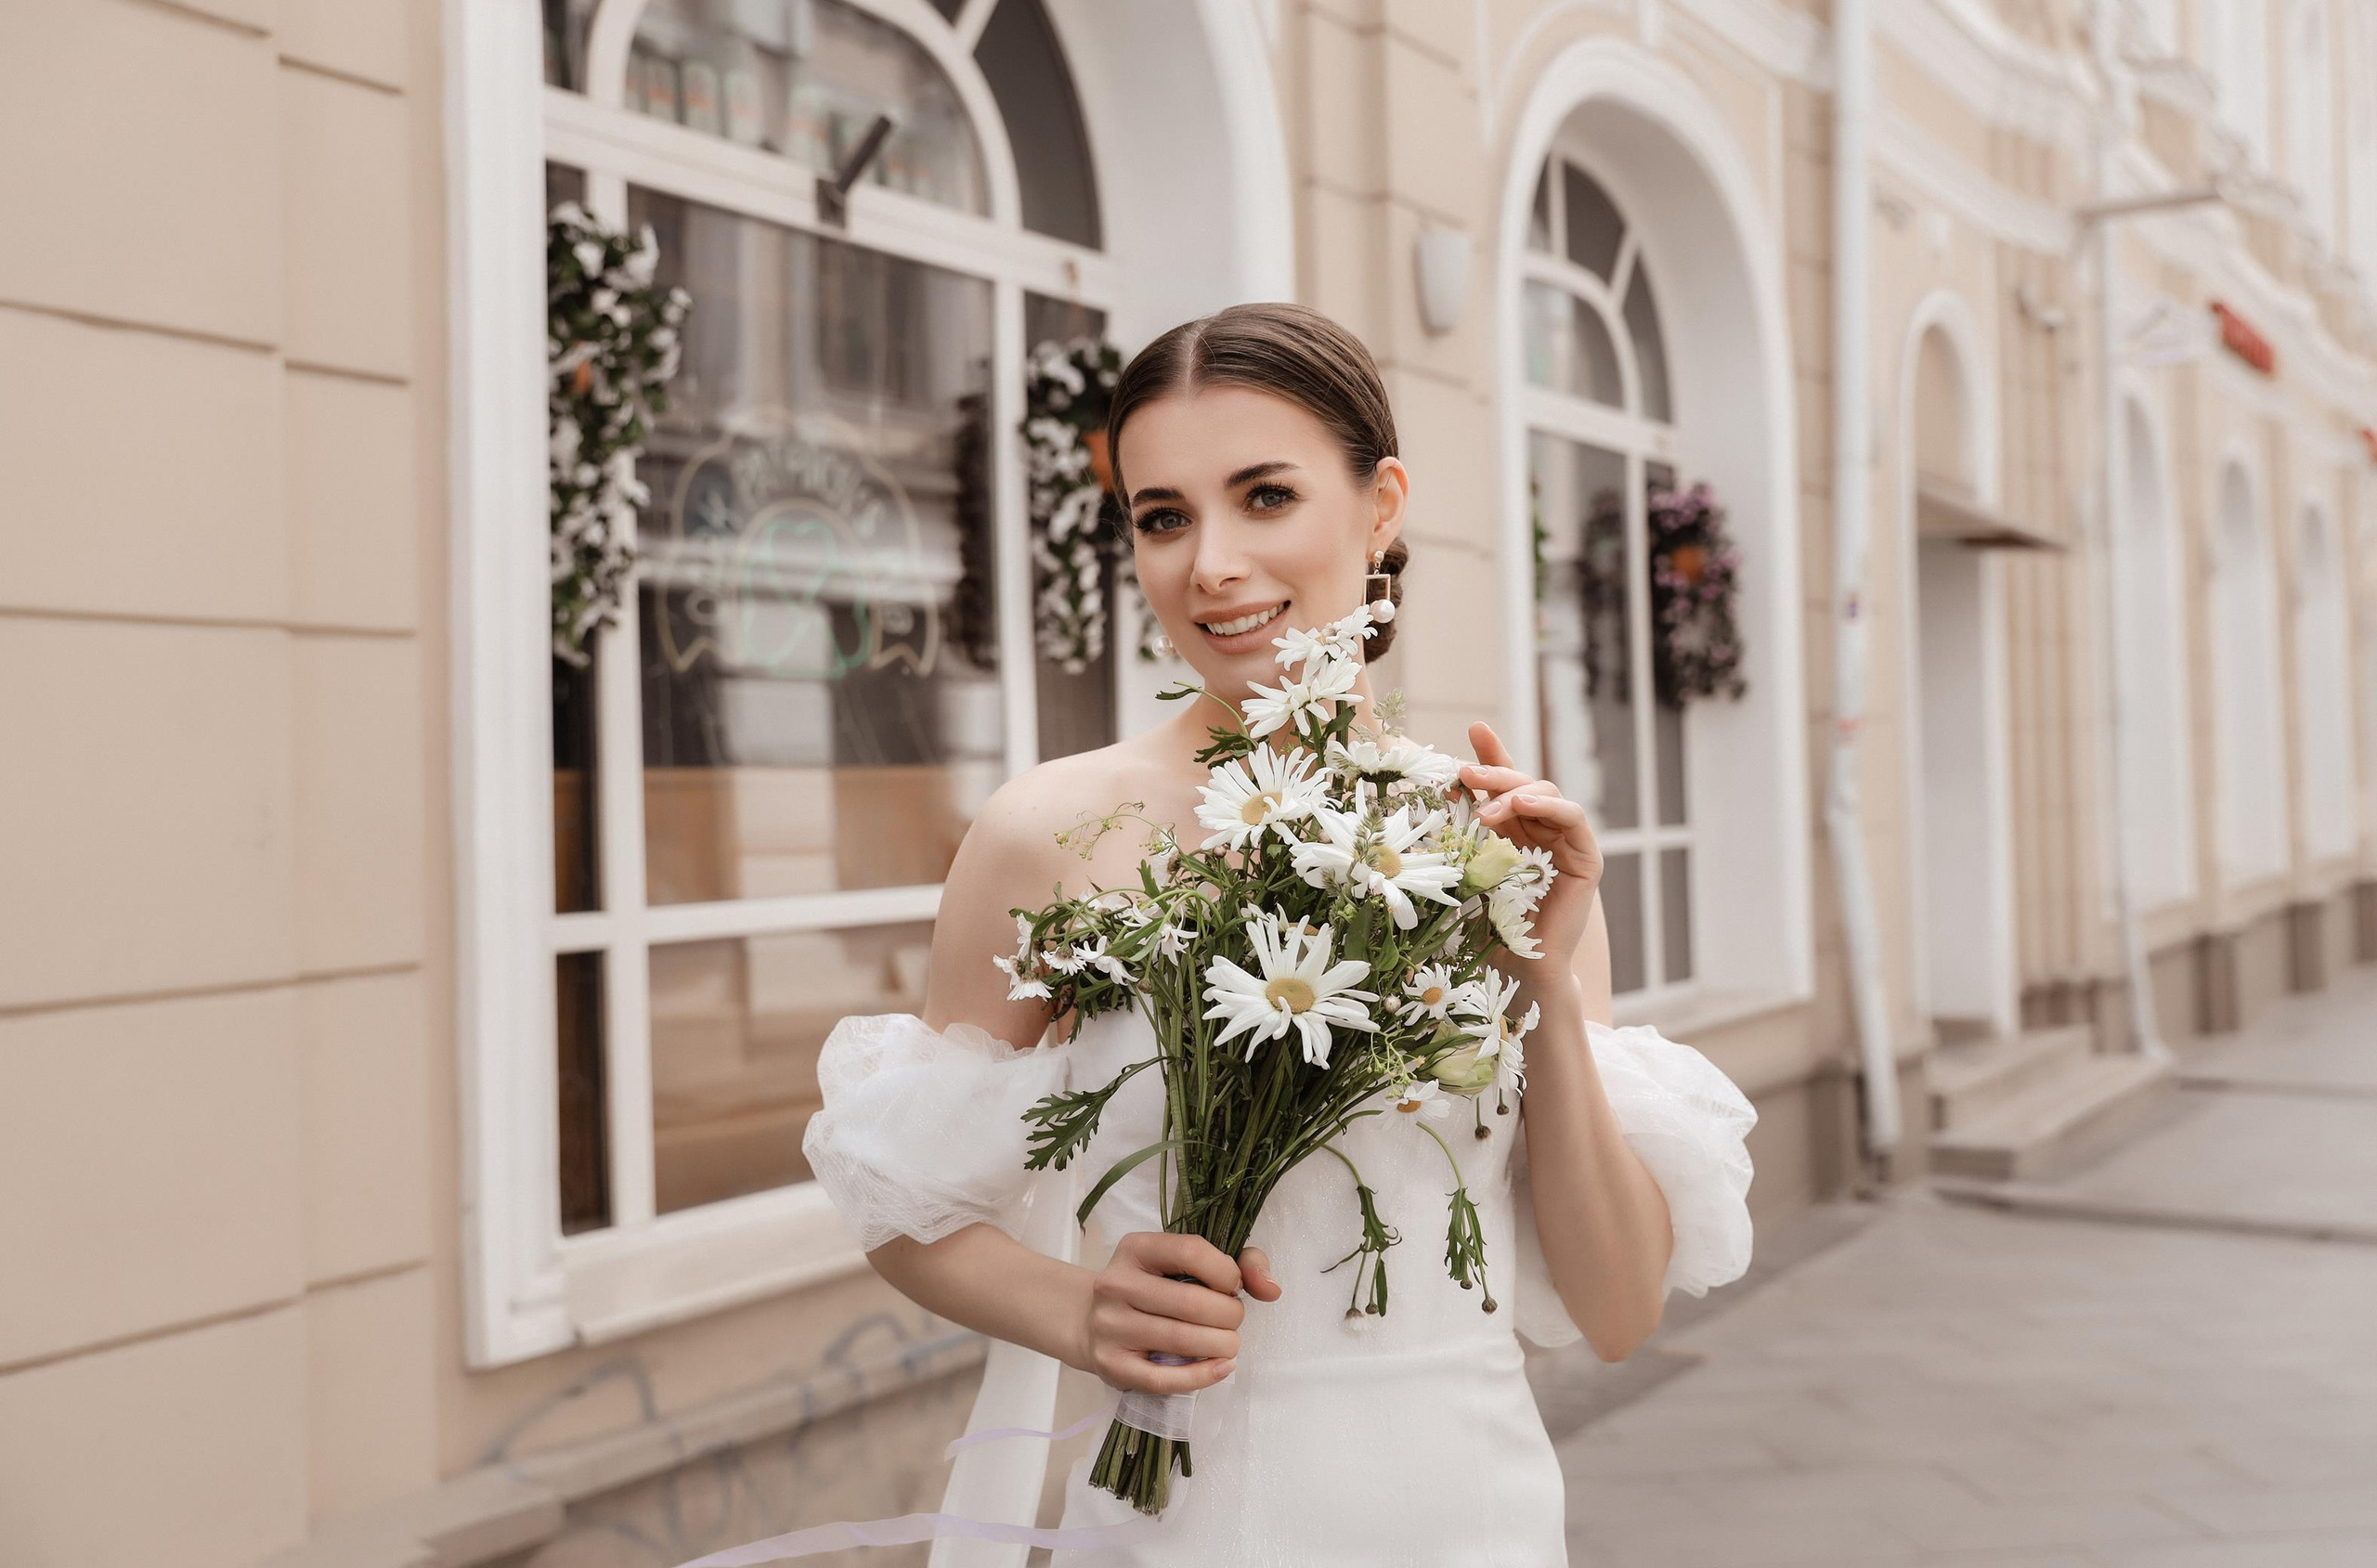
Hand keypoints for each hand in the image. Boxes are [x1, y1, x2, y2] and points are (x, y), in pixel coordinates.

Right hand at [1073, 1232, 1280, 1393]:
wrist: (1087, 1321)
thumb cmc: (1150, 1288)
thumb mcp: (1182, 1263)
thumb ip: (1238, 1263)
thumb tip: (1272, 1288)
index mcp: (1136, 1249)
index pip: (1191, 1252)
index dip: (1226, 1272)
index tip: (1233, 1286)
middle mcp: (1116, 1284)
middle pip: (1191, 1302)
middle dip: (1229, 1315)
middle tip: (1233, 1320)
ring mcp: (1110, 1326)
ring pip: (1182, 1340)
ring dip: (1222, 1345)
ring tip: (1229, 1343)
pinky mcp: (1112, 1365)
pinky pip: (1164, 1378)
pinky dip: (1202, 1376)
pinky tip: (1221, 1368)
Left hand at [1459, 721, 1603, 978]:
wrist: (1518, 966)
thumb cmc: (1489, 925)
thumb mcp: (1468, 867)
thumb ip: (1462, 833)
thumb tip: (1438, 795)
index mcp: (1513, 830)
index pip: (1504, 784)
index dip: (1492, 753)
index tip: (1473, 729)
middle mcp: (1541, 831)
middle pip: (1522, 783)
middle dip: (1494, 772)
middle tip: (1466, 772)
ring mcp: (1566, 842)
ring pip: (1546, 793)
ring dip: (1514, 792)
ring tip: (1486, 808)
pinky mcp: (1586, 858)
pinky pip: (1572, 818)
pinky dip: (1549, 804)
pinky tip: (1524, 803)